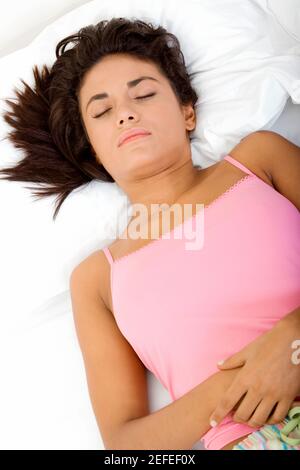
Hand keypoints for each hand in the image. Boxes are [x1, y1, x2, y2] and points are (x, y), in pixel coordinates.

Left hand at [209, 314, 299, 428]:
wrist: (292, 340)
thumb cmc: (268, 343)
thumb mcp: (248, 351)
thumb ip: (232, 361)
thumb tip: (218, 366)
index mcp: (245, 377)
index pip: (227, 401)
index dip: (218, 414)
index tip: (212, 422)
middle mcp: (258, 389)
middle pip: (242, 414)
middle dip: (236, 418)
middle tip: (235, 416)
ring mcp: (274, 394)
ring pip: (259, 419)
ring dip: (252, 421)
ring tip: (250, 418)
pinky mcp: (288, 397)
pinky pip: (278, 416)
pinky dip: (270, 420)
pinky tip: (266, 416)